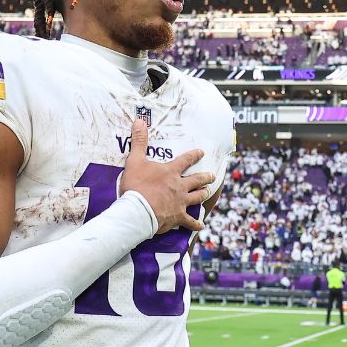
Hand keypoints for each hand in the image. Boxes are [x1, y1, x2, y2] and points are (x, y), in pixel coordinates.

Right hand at [119, 120, 214, 234]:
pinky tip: (202, 226)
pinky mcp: (177, 217)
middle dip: (205, 177)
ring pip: (197, 197)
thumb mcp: (135, 161)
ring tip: (207, 192)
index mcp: (171, 171)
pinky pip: (189, 221)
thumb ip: (139, 141)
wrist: (137, 211)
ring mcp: (180, 202)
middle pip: (197, 180)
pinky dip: (196, 224)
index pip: (186, 160)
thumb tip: (140, 120)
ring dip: (203, 194)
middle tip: (211, 175)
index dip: (194, 155)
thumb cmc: (136, 185)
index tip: (201, 152)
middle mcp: (179, 186)